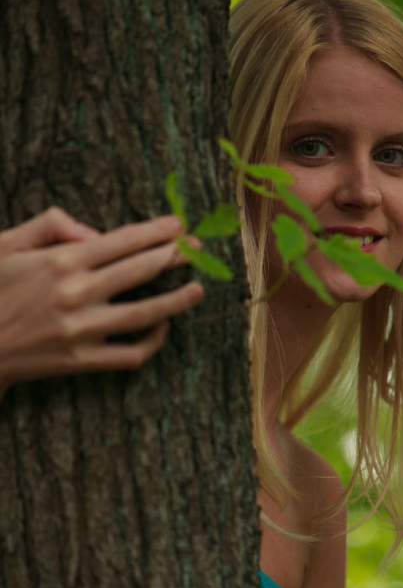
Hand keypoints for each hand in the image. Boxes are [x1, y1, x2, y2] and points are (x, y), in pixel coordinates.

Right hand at [0, 207, 203, 390]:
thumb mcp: (7, 245)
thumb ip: (50, 226)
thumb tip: (93, 233)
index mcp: (60, 262)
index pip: (122, 241)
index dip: (156, 231)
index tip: (178, 226)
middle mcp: (76, 294)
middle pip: (141, 271)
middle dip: (175, 256)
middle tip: (197, 249)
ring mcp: (81, 331)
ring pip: (144, 314)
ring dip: (177, 300)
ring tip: (198, 289)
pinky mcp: (81, 361)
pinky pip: (129, 355)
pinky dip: (151, 343)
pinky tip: (163, 327)